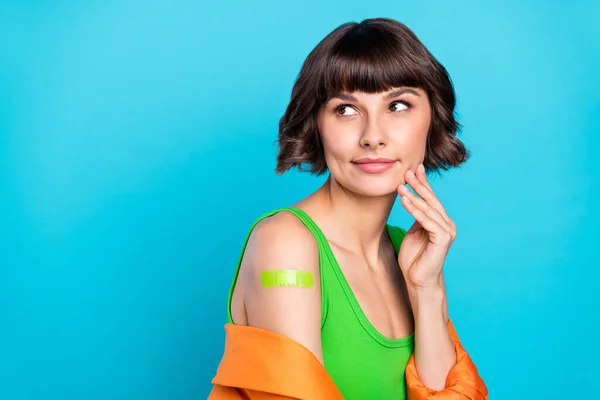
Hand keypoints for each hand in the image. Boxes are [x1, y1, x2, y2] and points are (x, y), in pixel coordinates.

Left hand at [396, 163, 455, 289]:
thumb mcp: (413, 231)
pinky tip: (405, 200)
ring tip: (401, 186)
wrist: (418, 280)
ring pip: (429, 209)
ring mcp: (447, 231)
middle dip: (419, 185)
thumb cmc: (414, 258)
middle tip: (407, 172)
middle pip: (431, 200)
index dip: (423, 183)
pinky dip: (415, 210)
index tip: (414, 169)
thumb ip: (416, 217)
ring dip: (414, 196)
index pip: (431, 198)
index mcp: (441, 221)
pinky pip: (427, 220)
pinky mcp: (442, 239)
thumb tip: (410, 198)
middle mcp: (447, 224)